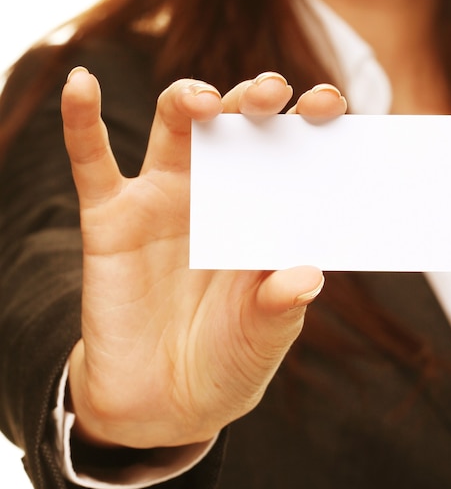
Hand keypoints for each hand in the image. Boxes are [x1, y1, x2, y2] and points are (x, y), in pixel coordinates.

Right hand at [61, 68, 346, 448]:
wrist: (165, 404)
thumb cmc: (226, 364)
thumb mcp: (262, 339)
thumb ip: (281, 307)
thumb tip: (308, 277)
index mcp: (263, 221)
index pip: (290, 158)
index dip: (310, 127)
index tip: (331, 108)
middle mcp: (218, 200)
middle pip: (239, 128)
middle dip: (258, 101)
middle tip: (278, 95)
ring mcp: (164, 205)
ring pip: (175, 129)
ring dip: (189, 100)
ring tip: (207, 103)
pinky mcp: (112, 221)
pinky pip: (91, 162)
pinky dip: (81, 122)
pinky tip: (81, 84)